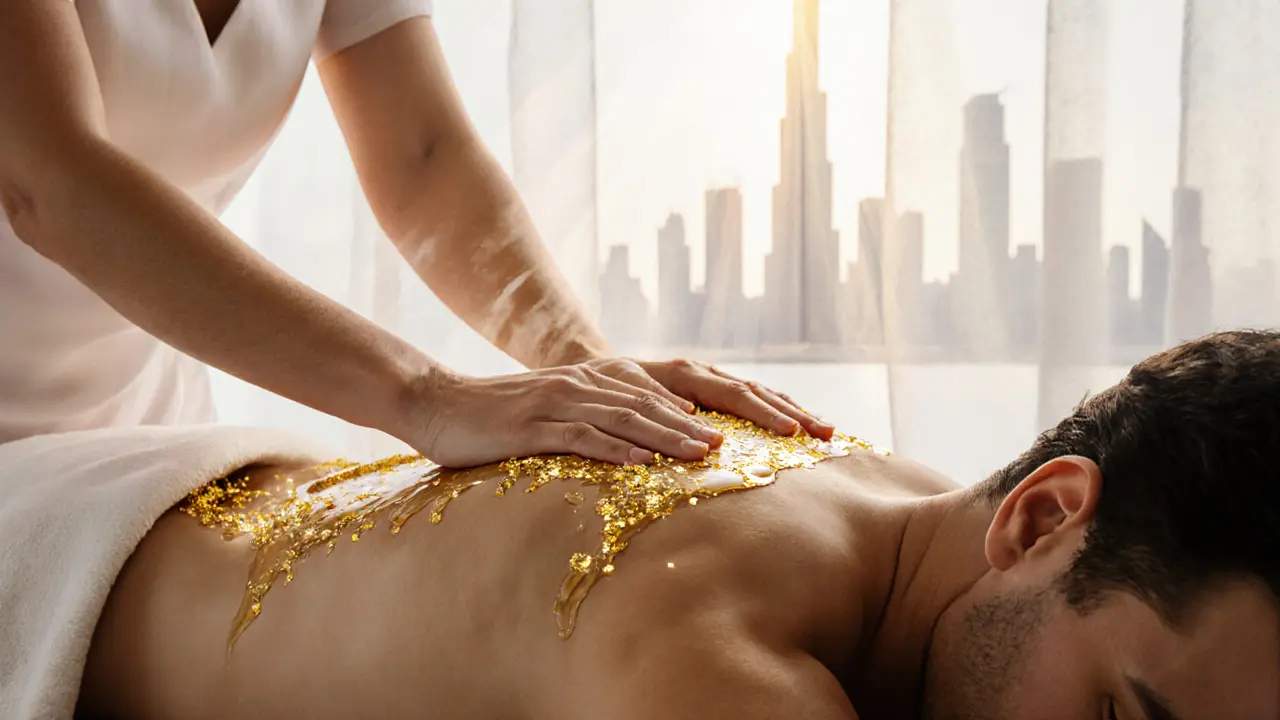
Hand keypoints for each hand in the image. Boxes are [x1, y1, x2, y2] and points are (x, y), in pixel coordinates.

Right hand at [407, 365, 723, 467]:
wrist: (434, 403)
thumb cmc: (490, 418)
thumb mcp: (543, 415)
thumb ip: (581, 423)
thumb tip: (622, 449)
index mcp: (583, 381)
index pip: (646, 396)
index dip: (685, 413)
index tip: (720, 432)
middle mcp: (575, 385)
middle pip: (645, 405)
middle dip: (688, 426)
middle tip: (724, 444)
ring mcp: (554, 403)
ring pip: (623, 417)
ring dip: (666, 436)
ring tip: (699, 452)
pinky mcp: (531, 426)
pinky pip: (582, 437)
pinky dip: (617, 448)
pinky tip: (644, 461)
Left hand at [625, 358, 833, 440]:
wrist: (595, 376)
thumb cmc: (608, 392)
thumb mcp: (626, 395)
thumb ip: (654, 404)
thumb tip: (689, 420)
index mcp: (687, 374)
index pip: (734, 393)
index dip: (764, 413)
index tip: (791, 431)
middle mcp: (704, 374)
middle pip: (757, 392)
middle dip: (793, 413)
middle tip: (825, 434)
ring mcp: (712, 382)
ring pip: (760, 393)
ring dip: (793, 412)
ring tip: (826, 431)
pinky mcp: (713, 392)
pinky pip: (751, 400)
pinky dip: (777, 411)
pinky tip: (800, 428)